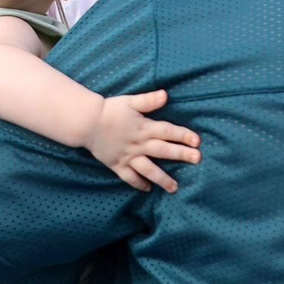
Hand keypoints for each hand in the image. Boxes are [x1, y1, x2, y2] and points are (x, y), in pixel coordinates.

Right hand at [81, 89, 199, 192]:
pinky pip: (129, 177)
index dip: (183, 135)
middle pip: (163, 150)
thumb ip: (148, 100)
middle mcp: (139, 144)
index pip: (168, 131)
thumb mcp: (130, 102)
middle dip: (181, 155)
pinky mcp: (117, 165)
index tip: (197, 141)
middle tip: (197, 160)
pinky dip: (138, 184)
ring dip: (162, 178)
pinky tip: (148, 189)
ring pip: (148, 169)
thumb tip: (166, 95)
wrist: (86, 122)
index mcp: (144, 127)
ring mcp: (128, 156)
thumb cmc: (110, 110)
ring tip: (175, 187)